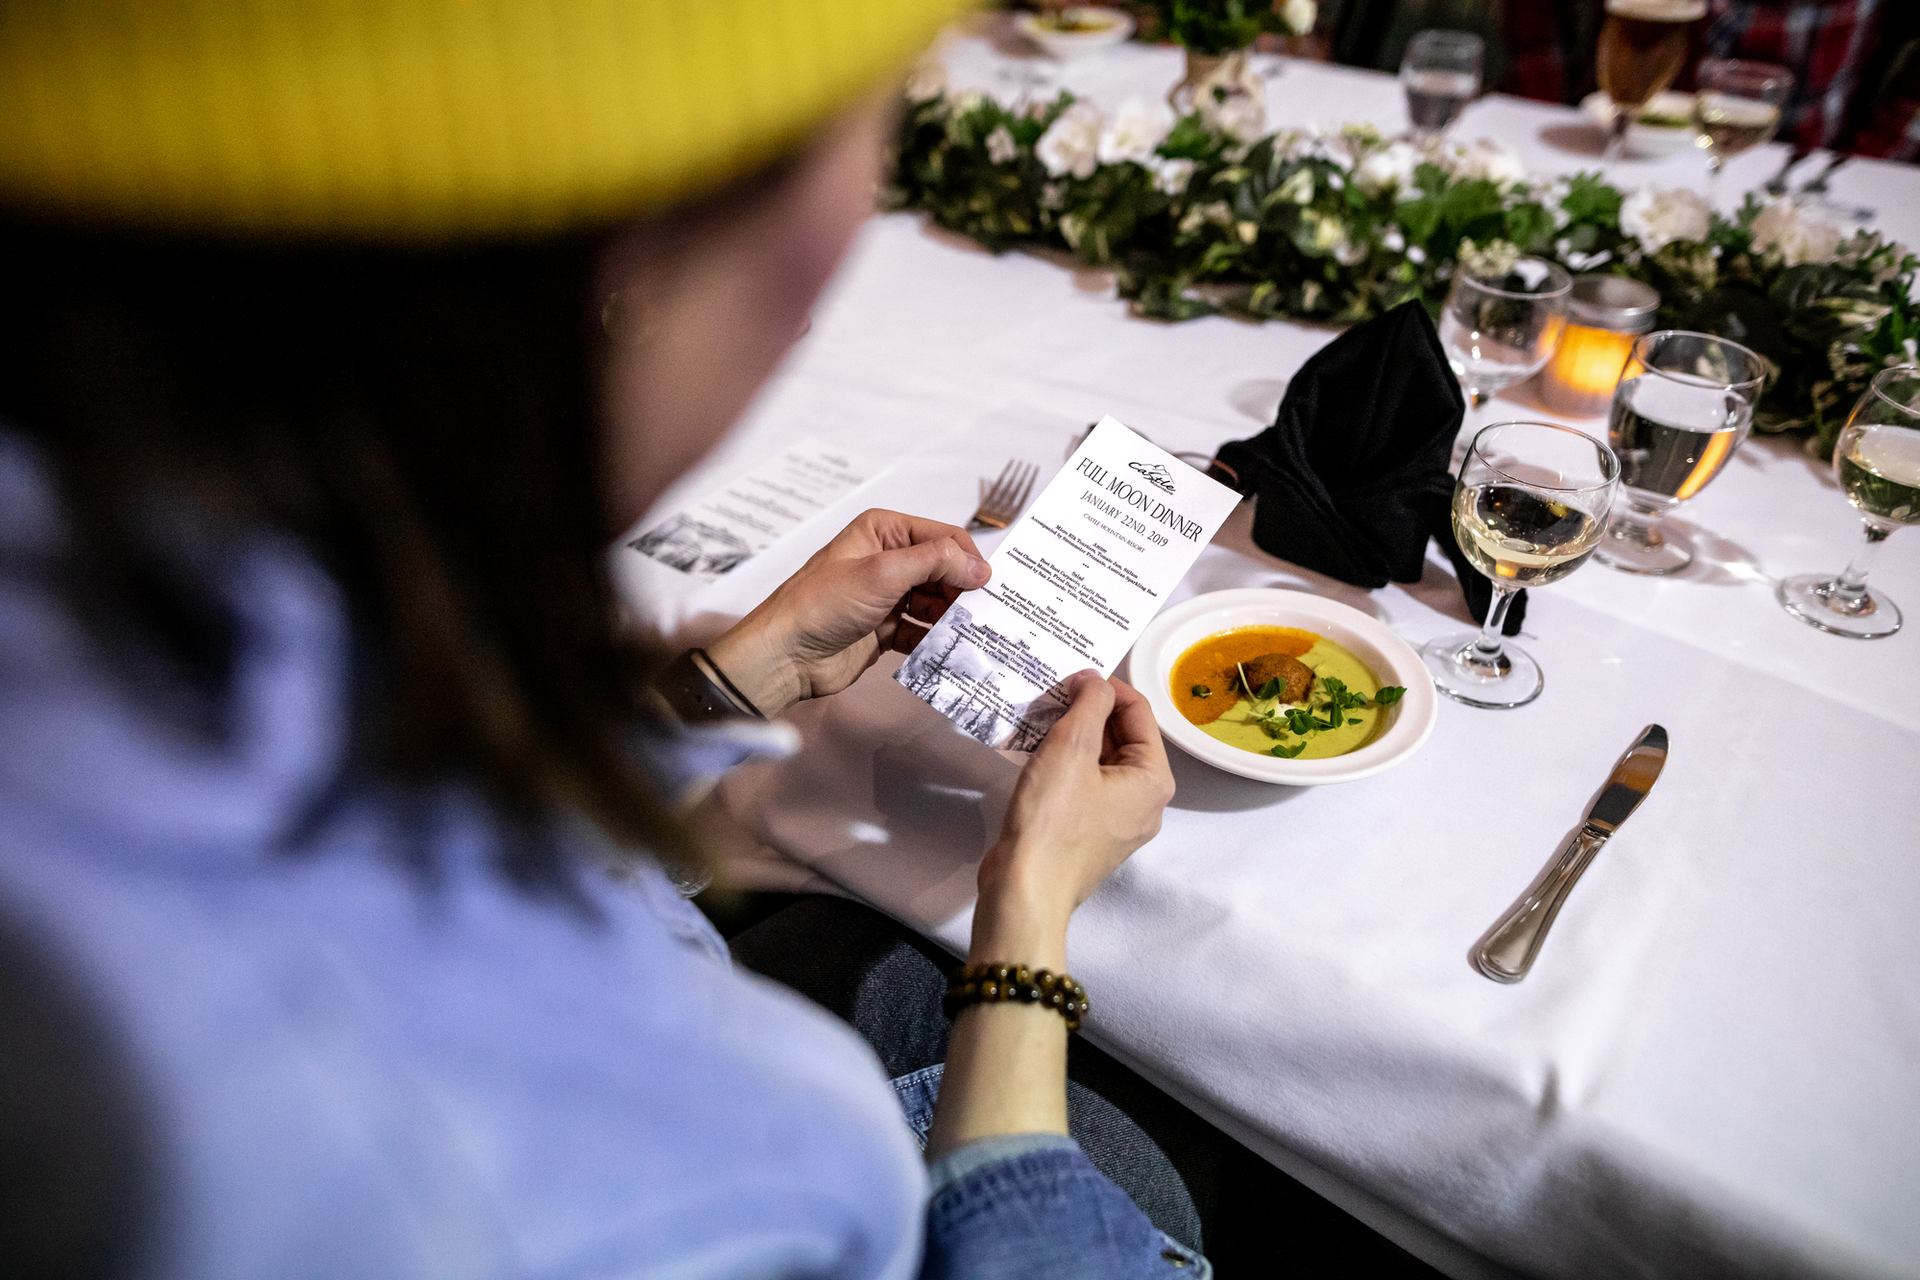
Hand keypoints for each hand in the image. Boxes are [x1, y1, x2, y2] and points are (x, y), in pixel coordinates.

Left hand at [705, 509, 988, 717]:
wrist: (785, 656)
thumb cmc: (823, 603)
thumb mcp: (882, 572)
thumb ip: (935, 562)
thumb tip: (980, 566)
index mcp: (883, 531)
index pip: (941, 537)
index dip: (967, 559)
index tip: (987, 586)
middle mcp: (887, 559)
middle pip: (943, 571)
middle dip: (963, 591)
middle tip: (984, 614)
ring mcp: (886, 596)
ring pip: (936, 603)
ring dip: (952, 618)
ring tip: (970, 634)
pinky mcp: (885, 629)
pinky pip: (922, 632)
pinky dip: (936, 641)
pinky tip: (950, 651)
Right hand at [972, 674, 1174, 966]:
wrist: (1025, 891)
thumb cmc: (1052, 818)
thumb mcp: (1070, 747)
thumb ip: (1089, 703)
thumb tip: (1095, 680)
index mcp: (1154, 779)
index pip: (1138, 713)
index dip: (1105, 687)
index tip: (1069, 678)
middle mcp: (1147, 802)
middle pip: (1123, 738)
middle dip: (1089, 713)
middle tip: (1051, 697)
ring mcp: (1121, 823)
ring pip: (1102, 763)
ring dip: (1074, 738)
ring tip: (1040, 722)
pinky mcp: (1093, 836)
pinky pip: (1087, 787)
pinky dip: (1067, 766)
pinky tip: (1038, 756)